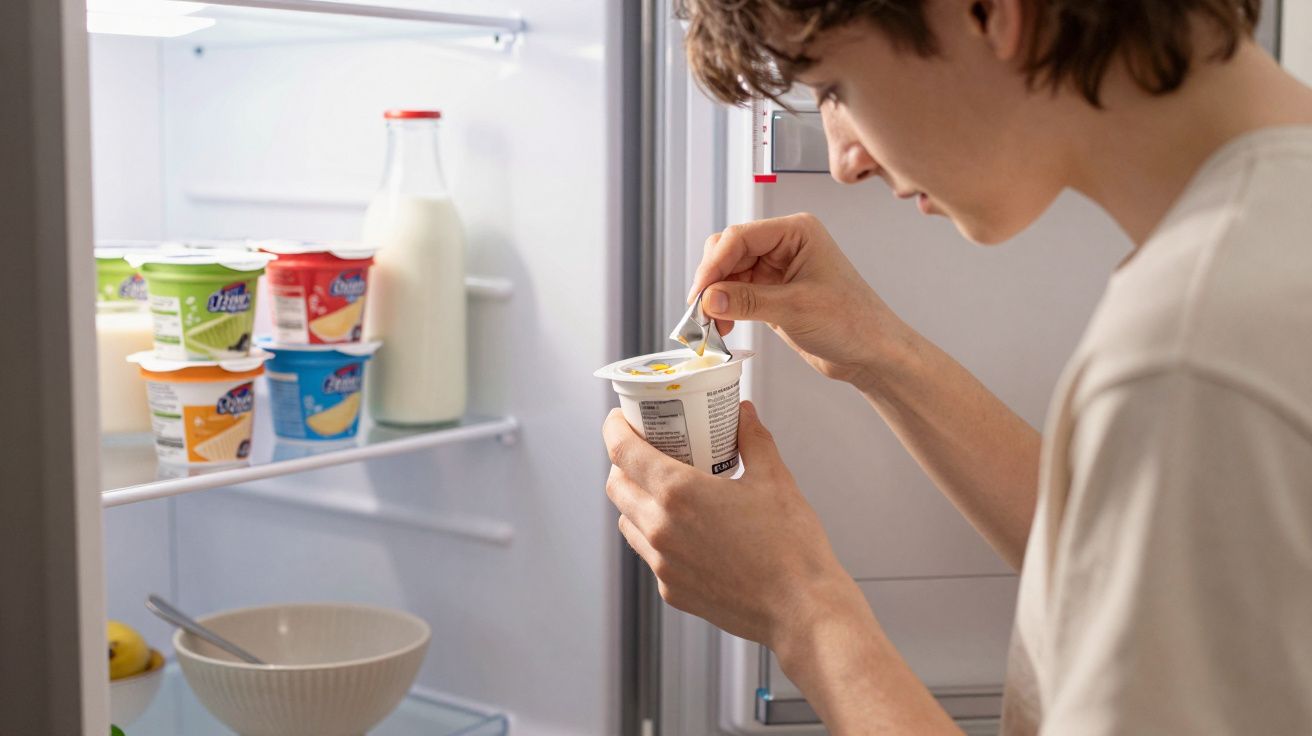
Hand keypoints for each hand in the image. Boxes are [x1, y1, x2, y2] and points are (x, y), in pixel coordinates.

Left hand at [602, 401, 858, 646]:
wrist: (800, 609)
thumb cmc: (790, 548)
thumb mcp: (774, 479)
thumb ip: (754, 439)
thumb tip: (745, 414)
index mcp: (679, 494)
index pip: (622, 452)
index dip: (615, 429)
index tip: (620, 419)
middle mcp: (661, 528)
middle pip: (616, 486)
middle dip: (622, 463)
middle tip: (646, 451)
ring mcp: (662, 564)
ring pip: (628, 521)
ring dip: (635, 500)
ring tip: (663, 490)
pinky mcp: (672, 591)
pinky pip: (650, 554)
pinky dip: (656, 535)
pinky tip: (685, 530)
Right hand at [689, 212, 904, 385]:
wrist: (871, 352)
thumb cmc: (852, 322)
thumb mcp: (795, 309)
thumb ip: (748, 301)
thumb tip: (708, 299)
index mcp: (796, 232)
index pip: (739, 237)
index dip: (714, 264)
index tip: (699, 294)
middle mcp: (784, 245)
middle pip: (728, 251)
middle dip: (712, 280)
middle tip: (700, 311)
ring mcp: (777, 268)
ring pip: (728, 274)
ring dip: (716, 298)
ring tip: (711, 325)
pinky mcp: (772, 292)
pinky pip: (736, 293)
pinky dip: (725, 308)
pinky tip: (722, 327)